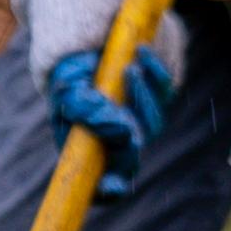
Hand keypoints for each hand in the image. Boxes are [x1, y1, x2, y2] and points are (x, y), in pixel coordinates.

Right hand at [44, 44, 179, 199]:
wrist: (88, 41)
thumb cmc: (70, 73)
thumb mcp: (67, 89)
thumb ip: (82, 109)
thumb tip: (119, 127)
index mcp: (89, 148)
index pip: (102, 184)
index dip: (108, 189)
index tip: (113, 184)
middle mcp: (117, 140)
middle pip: (132, 154)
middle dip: (129, 138)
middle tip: (121, 118)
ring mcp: (138, 119)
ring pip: (152, 123)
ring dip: (141, 97)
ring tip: (129, 69)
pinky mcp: (155, 95)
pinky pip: (163, 90)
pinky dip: (154, 72)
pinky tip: (142, 52)